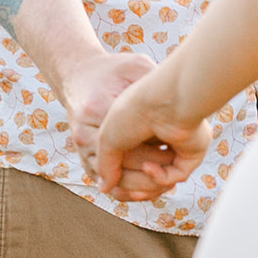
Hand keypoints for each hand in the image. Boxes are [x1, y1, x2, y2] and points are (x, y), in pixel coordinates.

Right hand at [67, 53, 182, 198]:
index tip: (177, 152)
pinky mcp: (87, 158)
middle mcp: (85, 135)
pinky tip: (154, 181)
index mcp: (98, 110)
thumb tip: (177, 98)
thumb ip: (153, 81)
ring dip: (144, 188)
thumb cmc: (112, 71)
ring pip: (116, 185)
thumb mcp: (133, 67)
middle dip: (153, 175)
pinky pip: (109, 185)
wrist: (79, 75)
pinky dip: (132, 190)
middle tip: (176, 170)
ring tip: (167, 180)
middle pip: (122, 170)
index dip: (157, 155)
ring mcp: (83, 149)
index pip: (130, 145)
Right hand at [95, 72, 211, 199]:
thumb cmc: (131, 111)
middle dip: (131, 183)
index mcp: (139, 129)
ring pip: (161, 179)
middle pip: (143, 175)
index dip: (117, 176)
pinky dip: (160, 177)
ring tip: (136, 177)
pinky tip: (149, 167)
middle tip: (122, 184)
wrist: (161, 100)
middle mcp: (158, 136)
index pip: (127, 163)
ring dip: (145, 183)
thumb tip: (103, 189)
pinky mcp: (191, 151)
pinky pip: (177, 174)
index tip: (109, 179)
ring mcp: (176, 144)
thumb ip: (104, 164)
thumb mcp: (106, 137)